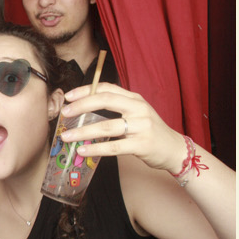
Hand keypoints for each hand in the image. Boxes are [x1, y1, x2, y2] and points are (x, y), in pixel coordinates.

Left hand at [60, 82, 190, 174]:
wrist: (174, 149)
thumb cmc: (151, 132)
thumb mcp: (138, 114)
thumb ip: (119, 108)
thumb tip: (88, 108)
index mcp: (134, 98)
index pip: (106, 88)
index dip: (85, 90)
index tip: (68, 97)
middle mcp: (138, 108)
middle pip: (104, 101)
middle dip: (81, 106)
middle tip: (64, 113)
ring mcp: (141, 126)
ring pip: (106, 126)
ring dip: (84, 131)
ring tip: (67, 136)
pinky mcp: (141, 145)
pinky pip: (114, 146)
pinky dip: (96, 148)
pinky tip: (83, 150)